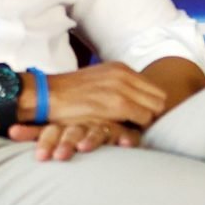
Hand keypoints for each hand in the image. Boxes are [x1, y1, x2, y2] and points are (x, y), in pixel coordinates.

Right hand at [8, 63, 178, 161]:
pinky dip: (139, 127)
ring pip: (154, 110)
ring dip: (146, 123)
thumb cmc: (68, 94)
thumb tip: (133, 101)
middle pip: (159, 99)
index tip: (143, 119)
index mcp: (121, 69)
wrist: (45, 95)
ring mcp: (122, 88)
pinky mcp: (116, 104)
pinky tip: (127, 134)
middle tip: (140, 129)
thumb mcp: (96, 81)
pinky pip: (142, 118)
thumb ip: (116, 87)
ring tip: (133, 132)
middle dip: (153, 115)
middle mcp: (124, 75)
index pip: (154, 89)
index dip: (151, 107)